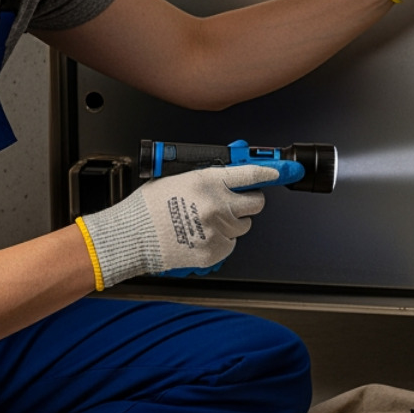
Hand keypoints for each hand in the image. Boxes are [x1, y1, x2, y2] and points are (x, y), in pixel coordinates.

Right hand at [77, 164, 275, 288]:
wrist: (130, 238)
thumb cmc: (147, 208)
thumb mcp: (177, 178)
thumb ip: (209, 172)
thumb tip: (233, 161)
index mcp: (208, 181)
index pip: (252, 173)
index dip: (271, 171)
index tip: (283, 171)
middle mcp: (217, 205)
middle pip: (256, 202)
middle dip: (248, 200)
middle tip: (233, 200)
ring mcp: (218, 230)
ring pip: (244, 225)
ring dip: (232, 222)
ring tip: (206, 221)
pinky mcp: (214, 252)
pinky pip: (231, 245)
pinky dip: (221, 241)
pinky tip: (201, 236)